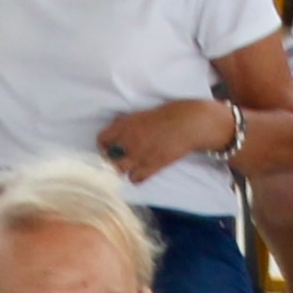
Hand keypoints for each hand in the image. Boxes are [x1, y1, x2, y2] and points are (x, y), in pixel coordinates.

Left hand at [96, 99, 238, 184]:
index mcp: (126, 125)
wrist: (190, 122)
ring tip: (128, 166)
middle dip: (111, 159)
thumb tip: (116, 126)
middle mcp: (130, 140)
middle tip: (117, 159)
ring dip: (122, 169)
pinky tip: (140, 172)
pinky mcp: (154, 165)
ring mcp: (141, 154)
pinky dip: (136, 177)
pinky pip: (135, 179)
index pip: (102, 139)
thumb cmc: (169, 114)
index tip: (108, 147)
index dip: (103, 145)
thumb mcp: (143, 113)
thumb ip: (127, 122)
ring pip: (119, 170)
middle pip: (108, 158)